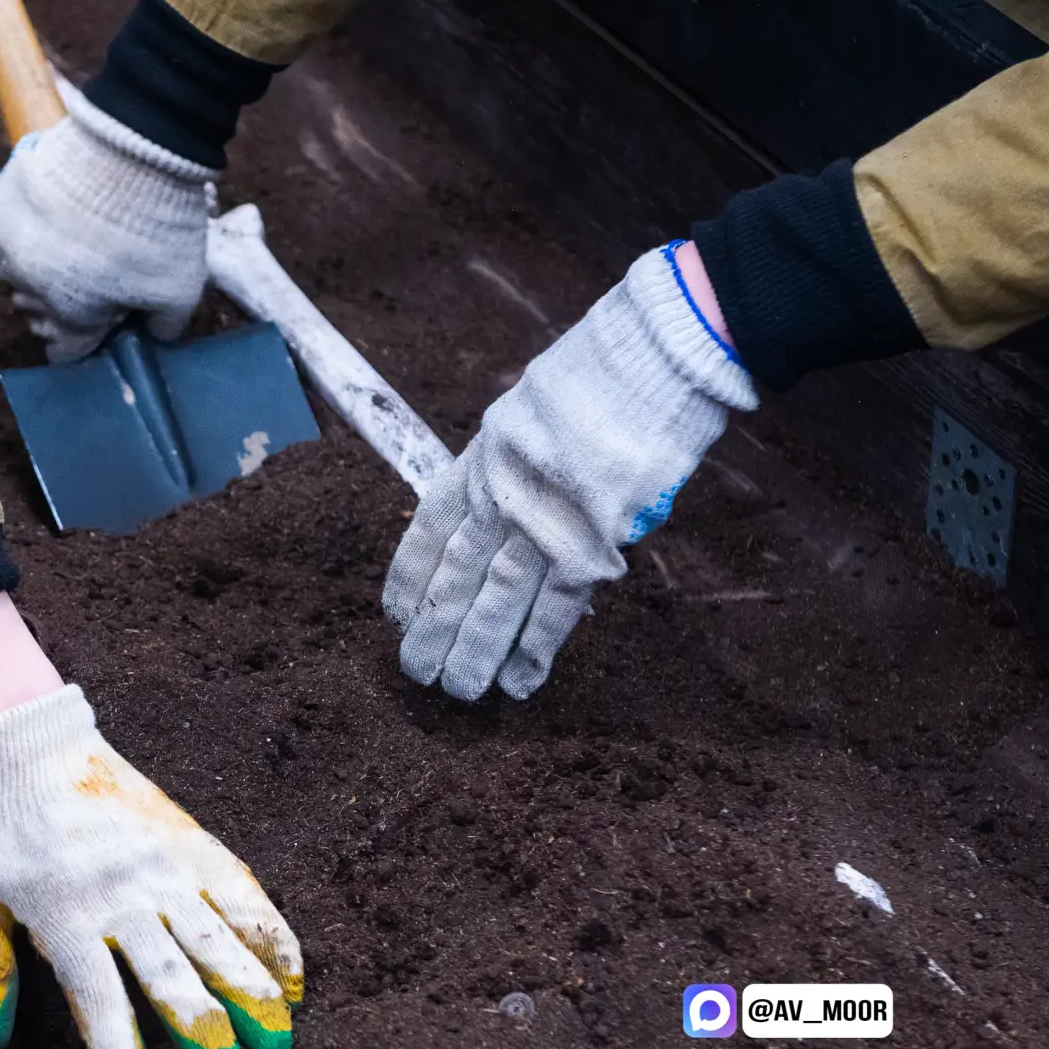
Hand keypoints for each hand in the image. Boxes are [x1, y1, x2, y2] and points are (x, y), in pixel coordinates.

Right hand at [0, 89, 216, 361]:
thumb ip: (165, 326)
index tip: (105, 317)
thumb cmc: (158, 227)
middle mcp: (30, 292)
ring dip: (31, 272)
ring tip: (60, 248)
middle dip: (63, 303)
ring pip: (9, 280)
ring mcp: (7, 251)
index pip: (64, 353)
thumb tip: (153, 338)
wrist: (130, 151)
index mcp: (72, 317)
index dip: (87, 337)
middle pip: (38, 315)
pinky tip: (18, 238)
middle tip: (93, 272)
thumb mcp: (181, 289)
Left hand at [0, 685, 300, 1048]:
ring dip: (253, 990)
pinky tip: (292, 975)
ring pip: (218, 936)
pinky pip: (240, 889)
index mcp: (64, 912)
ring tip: (279, 1039)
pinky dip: (271, 932)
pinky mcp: (188, 840)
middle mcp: (122, 892)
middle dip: (202, 1031)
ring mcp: (162, 864)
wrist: (29, 742)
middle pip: (172, 973)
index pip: (99, 997)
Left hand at [384, 243, 756, 699]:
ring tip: (459, 691)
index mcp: (481, 457)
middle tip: (417, 672)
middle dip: (434, 629)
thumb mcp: (533, 409)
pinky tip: (518, 680)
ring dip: (475, 651)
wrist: (652, 357)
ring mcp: (543, 519)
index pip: (429, 529)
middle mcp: (500, 493)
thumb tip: (508, 510)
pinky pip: (555, 605)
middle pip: (455, 575)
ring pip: (495, 601)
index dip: (410, 577)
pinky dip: (536, 646)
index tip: (395, 614)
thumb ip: (514, 463)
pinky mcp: (592, 540)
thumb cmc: (603, 375)